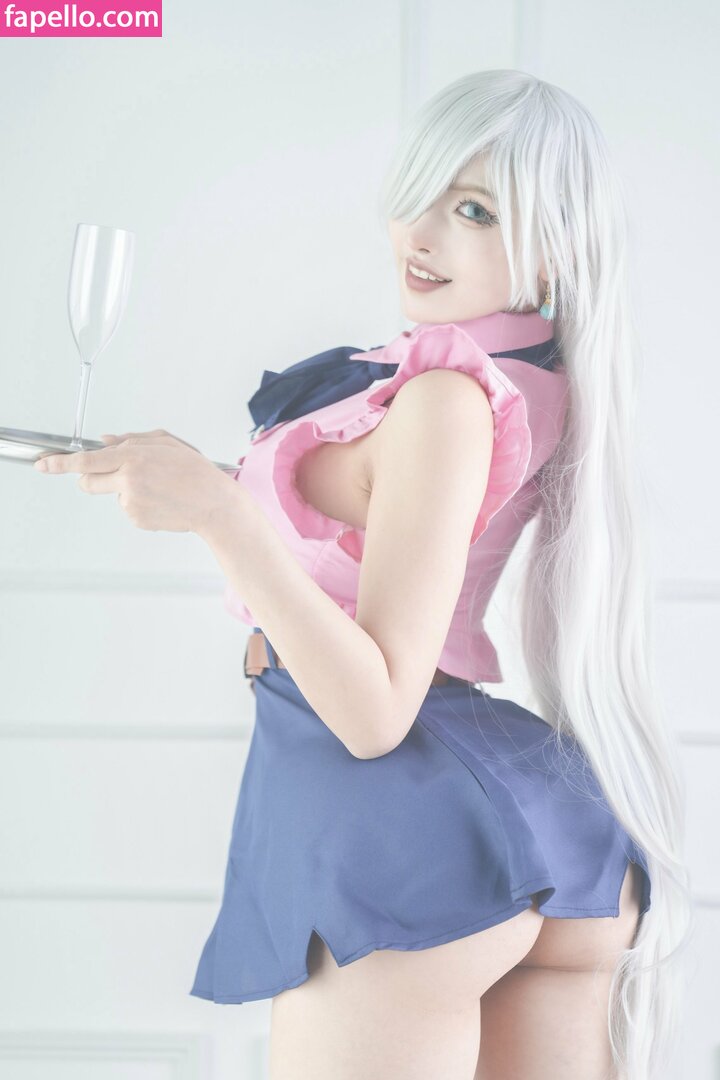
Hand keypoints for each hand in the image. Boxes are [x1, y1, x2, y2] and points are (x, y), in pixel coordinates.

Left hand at [33, 428, 233, 533]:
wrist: (215, 504)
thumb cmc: (196, 471)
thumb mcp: (166, 443)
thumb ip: (131, 439)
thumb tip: (105, 442)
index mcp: (133, 456)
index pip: (86, 460)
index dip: (60, 463)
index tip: (44, 465)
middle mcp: (128, 480)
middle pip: (89, 482)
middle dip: (94, 478)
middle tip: (119, 476)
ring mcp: (131, 502)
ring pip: (114, 494)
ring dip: (128, 490)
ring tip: (160, 488)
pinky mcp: (137, 520)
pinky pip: (128, 508)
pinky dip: (141, 505)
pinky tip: (162, 501)